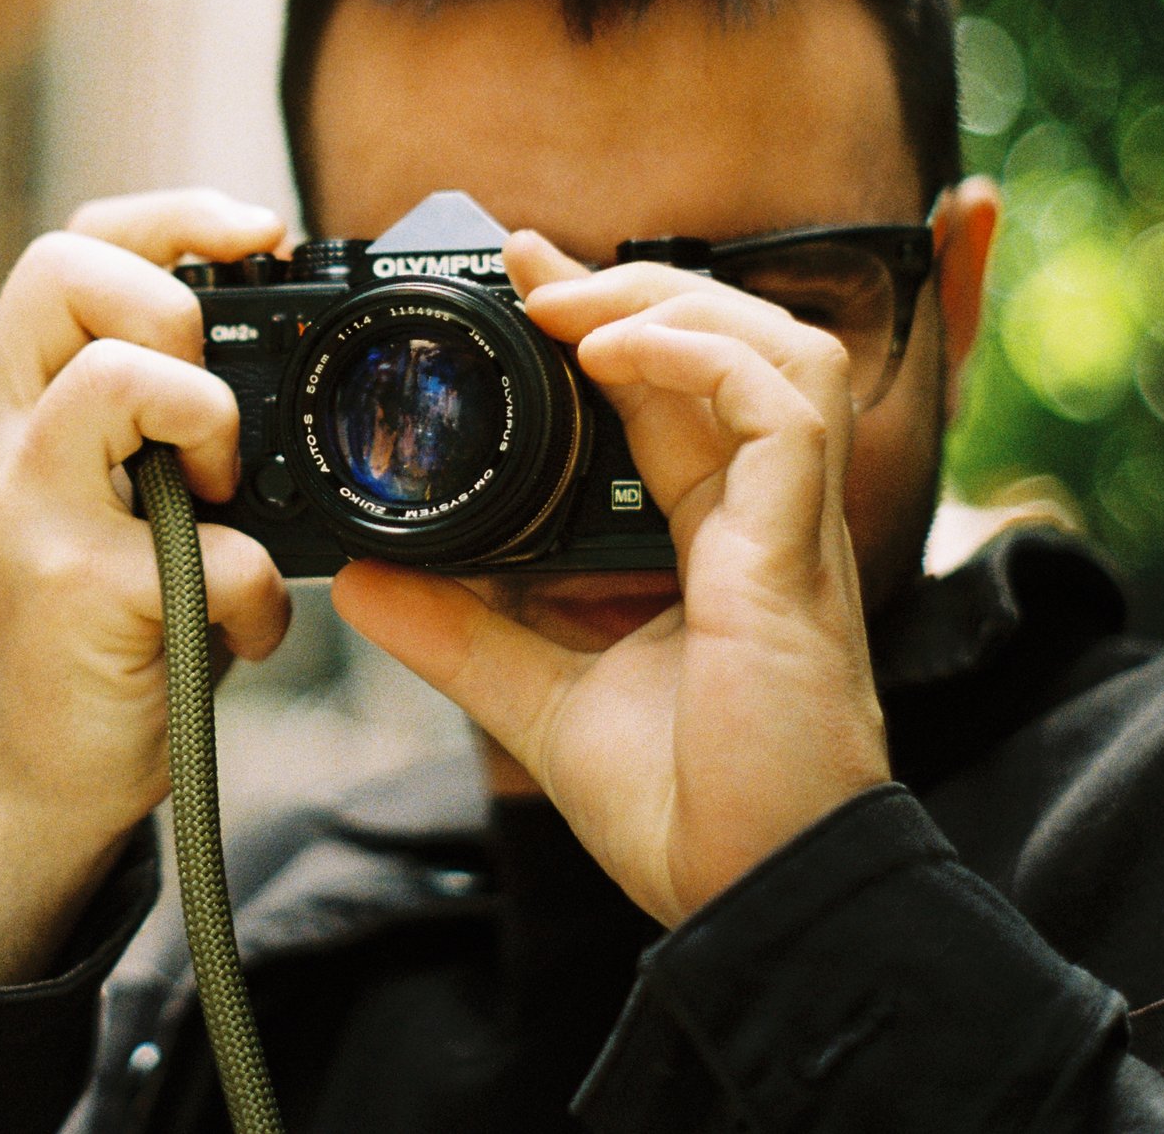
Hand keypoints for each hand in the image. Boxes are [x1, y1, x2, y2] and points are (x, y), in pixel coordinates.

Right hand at [0, 190, 293, 985]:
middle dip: (172, 307)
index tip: (258, 232)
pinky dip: (256, 591)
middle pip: (61, 271)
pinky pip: (208, 547)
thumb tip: (291, 335)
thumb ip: (166, 414)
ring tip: (222, 499)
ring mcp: (25, 511)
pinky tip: (246, 624)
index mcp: (17, 400)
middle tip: (213, 403)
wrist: (52, 773)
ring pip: (117, 379)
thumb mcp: (123, 493)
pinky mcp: (74, 590)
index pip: (70, 248)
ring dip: (210, 421)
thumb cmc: (113, 620)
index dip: (167, 216)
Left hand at [330, 231, 889, 927]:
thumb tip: (363, 580)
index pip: (676, 393)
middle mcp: (760, 519)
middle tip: (529, 264)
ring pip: (778, 349)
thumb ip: (457, 632)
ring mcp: (790, 527)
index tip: (519, 278)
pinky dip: (700, 360)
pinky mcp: (800, 549)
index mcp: (710, 542)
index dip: (610, 322)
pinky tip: (613, 357)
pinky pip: (783, 408)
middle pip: (732, 348)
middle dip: (632, 288)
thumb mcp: (536, 698)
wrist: (749, 898)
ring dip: (671, 307)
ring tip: (571, 308)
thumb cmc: (685, 812)